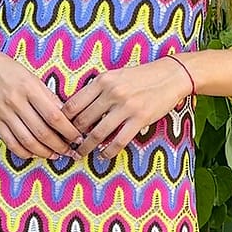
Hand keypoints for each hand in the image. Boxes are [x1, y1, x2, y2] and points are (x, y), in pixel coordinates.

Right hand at [0, 45, 84, 159]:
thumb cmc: (7, 68)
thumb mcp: (31, 75)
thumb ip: (47, 95)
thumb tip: (65, 114)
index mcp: (29, 87)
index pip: (54, 116)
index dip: (69, 131)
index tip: (78, 137)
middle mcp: (16, 102)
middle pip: (43, 132)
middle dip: (60, 146)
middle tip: (71, 151)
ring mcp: (4, 114)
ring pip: (28, 141)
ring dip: (45, 152)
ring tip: (56, 155)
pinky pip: (11, 143)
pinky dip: (25, 152)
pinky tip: (35, 153)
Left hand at [61, 59, 191, 159]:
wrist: (170, 75)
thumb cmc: (140, 77)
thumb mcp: (115, 76)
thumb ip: (97, 90)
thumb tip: (77, 109)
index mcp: (102, 80)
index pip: (73, 104)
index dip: (63, 120)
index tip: (60, 129)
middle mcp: (111, 92)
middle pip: (82, 120)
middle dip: (72, 136)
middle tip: (68, 145)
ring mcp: (126, 106)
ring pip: (97, 133)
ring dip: (86, 147)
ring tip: (81, 153)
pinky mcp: (140, 118)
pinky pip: (119, 141)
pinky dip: (108, 152)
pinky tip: (103, 155)